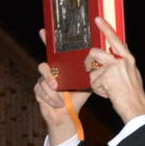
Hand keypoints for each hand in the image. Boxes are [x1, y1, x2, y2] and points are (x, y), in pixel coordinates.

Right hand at [34, 29, 87, 145]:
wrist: (68, 114)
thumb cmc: (77, 97)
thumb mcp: (87, 83)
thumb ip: (93, 72)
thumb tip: (107, 60)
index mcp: (61, 68)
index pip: (53, 53)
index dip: (47, 41)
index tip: (44, 31)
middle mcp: (50, 72)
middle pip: (43, 66)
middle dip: (48, 74)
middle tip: (55, 84)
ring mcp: (42, 81)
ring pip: (42, 81)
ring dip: (53, 92)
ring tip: (62, 98)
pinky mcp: (38, 91)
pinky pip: (40, 92)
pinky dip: (51, 99)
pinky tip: (59, 103)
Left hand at [86, 17, 144, 122]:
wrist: (136, 107)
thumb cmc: (133, 95)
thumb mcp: (132, 75)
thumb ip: (123, 64)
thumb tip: (118, 52)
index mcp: (128, 59)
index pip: (115, 40)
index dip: (106, 29)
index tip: (98, 19)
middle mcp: (122, 60)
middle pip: (95, 52)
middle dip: (88, 61)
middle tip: (87, 68)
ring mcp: (114, 67)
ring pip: (92, 69)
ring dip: (95, 81)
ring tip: (106, 88)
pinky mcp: (107, 76)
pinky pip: (93, 81)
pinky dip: (98, 90)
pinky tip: (108, 93)